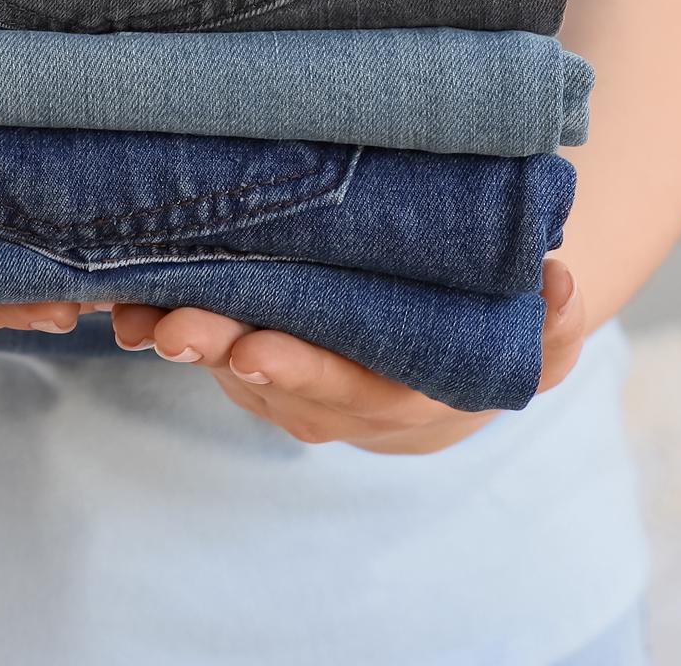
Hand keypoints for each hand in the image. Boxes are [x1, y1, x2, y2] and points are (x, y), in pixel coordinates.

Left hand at [108, 259, 587, 453]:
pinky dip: (161, 310)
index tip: (252, 349)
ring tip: (127, 301)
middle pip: (259, 377)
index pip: (338, 389)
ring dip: (170, 330)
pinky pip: (198, 333)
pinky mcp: (241, 349)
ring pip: (216, 357)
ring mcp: (275, 381)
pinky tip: (122, 279)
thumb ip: (555, 321)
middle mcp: (322, 401)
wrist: (440, 372)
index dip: (294, 370)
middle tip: (170, 325)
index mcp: (390, 398)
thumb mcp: (539, 340)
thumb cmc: (490, 341)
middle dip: (212, 347)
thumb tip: (559, 285)